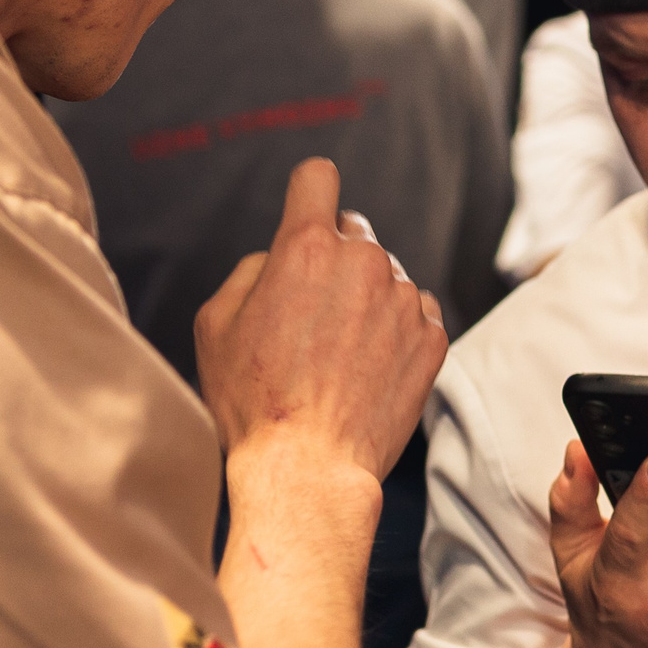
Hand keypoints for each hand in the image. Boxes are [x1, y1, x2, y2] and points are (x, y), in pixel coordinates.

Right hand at [195, 158, 447, 479]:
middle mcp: (363, 262)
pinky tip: (369, 369)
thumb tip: (278, 259)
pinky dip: (396, 330)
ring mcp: (403, 300)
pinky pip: (414, 312)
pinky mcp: (432, 338)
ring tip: (338, 355)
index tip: (305, 215)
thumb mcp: (215, 326)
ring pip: (385, 275)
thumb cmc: (253, 402)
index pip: (317, 178)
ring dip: (366, 299)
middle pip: (353, 230)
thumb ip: (250, 272)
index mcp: (306, 248)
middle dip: (333, 259)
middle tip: (311, 314)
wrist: (308, 468)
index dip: (307, 194)